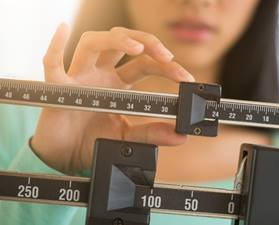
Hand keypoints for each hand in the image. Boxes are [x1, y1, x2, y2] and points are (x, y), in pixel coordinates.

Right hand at [31, 24, 194, 173]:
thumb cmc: (92, 140)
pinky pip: (52, 64)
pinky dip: (55, 46)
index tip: (186, 78)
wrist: (66, 157)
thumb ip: (152, 134)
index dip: (167, 68)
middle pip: (123, 44)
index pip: (145, 64)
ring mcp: (79, 77)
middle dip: (148, 44)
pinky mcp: (58, 89)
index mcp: (118, 83)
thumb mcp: (128, 136)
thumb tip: (180, 136)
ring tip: (138, 48)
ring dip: (116, 40)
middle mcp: (100, 75)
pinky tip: (63, 29)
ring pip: (94, 43)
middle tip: (168, 57)